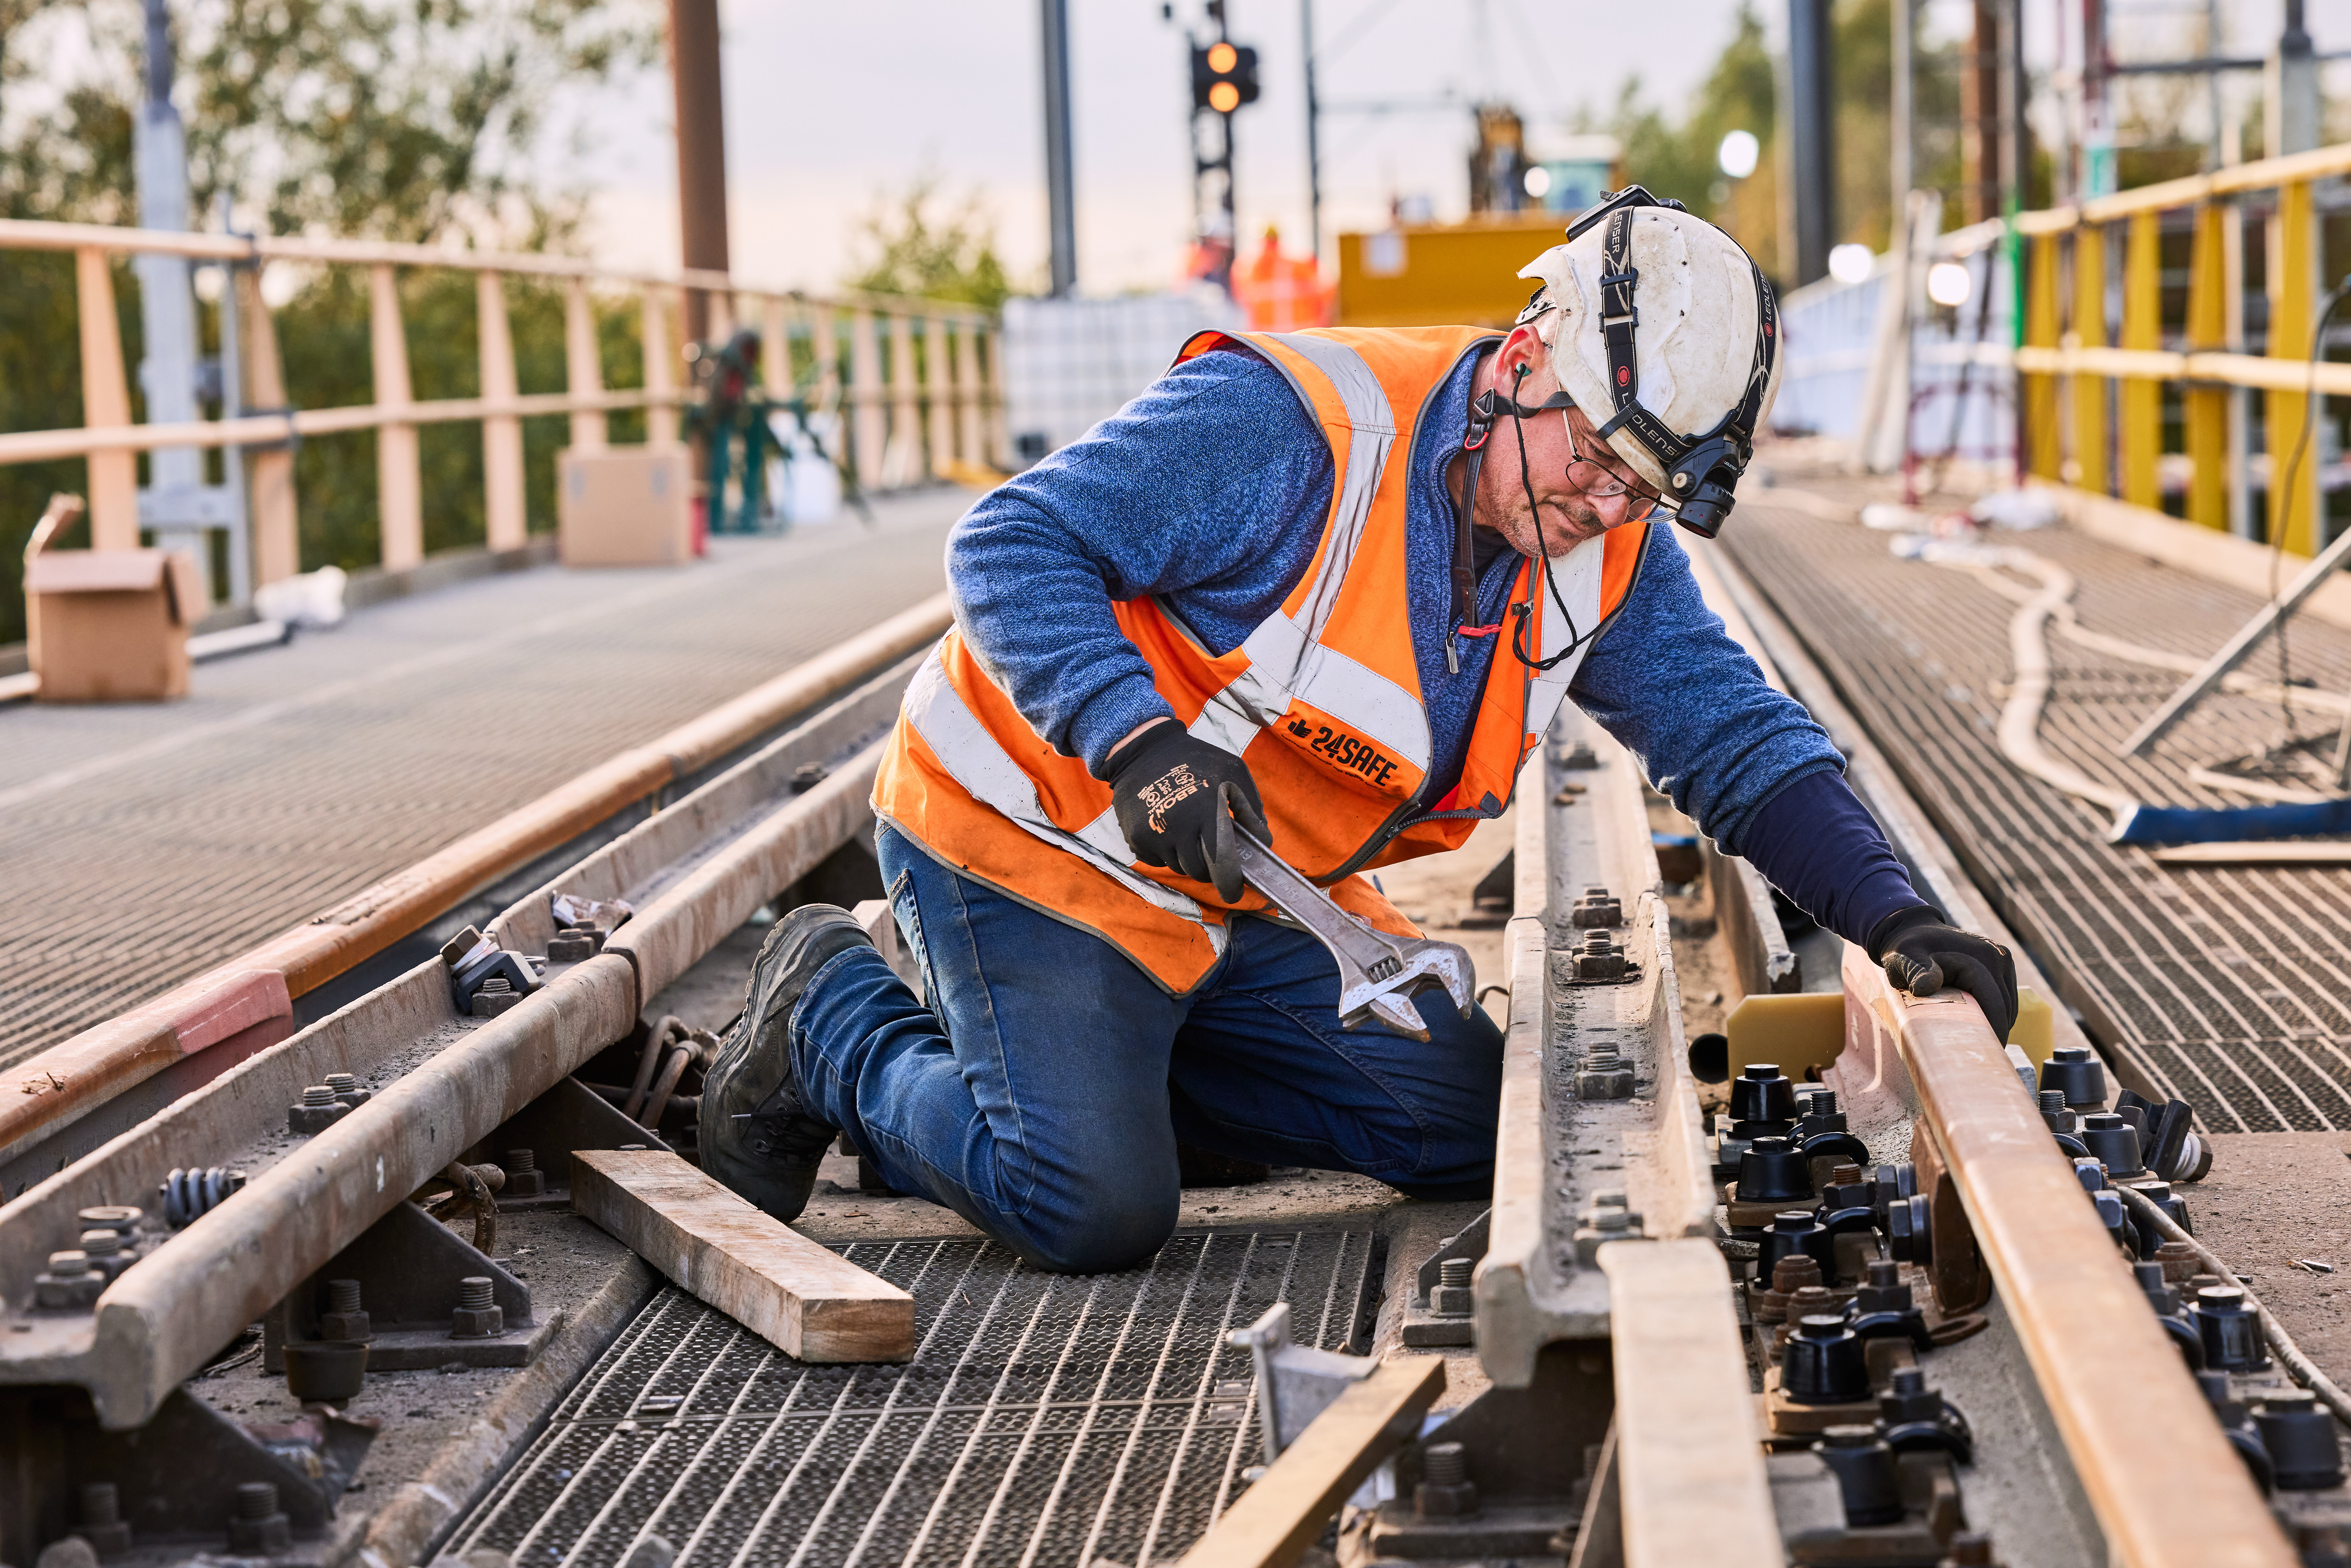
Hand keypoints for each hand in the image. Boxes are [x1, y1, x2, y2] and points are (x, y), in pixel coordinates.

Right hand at [1105, 721, 1269, 902]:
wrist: (1143, 750)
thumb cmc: (1196, 759)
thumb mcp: (1233, 771)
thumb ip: (1251, 807)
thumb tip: (1261, 842)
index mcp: (1206, 810)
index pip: (1222, 863)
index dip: (1231, 884)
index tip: (1236, 890)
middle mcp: (1178, 826)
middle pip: (1200, 872)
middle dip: (1211, 869)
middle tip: (1214, 853)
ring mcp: (1154, 834)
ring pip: (1179, 868)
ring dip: (1189, 858)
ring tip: (1189, 831)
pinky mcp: (1136, 839)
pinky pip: (1158, 862)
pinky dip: (1167, 853)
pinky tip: (1168, 829)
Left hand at [1868, 906, 2018, 1041]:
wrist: (1913, 929)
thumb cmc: (1907, 948)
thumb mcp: (1905, 959)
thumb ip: (1916, 972)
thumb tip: (1927, 987)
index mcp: (1981, 959)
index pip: (1995, 1005)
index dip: (1993, 1032)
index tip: (1987, 1055)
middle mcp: (1998, 957)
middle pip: (2006, 1007)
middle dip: (1996, 1031)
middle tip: (1982, 1056)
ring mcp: (2002, 959)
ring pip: (2009, 1003)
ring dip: (1997, 1022)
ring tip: (1980, 1043)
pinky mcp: (2001, 964)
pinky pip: (2005, 996)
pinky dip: (1996, 1011)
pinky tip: (1981, 1025)